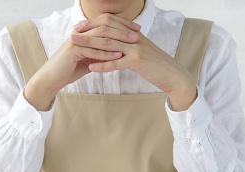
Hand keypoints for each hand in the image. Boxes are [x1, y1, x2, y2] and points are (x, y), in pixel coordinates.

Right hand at [24, 16, 140, 110]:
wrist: (51, 78)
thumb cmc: (69, 69)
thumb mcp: (88, 59)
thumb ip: (99, 54)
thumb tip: (116, 53)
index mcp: (85, 31)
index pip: (106, 22)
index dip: (122, 24)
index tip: (137, 30)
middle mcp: (81, 32)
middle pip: (105, 26)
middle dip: (123, 30)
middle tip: (138, 34)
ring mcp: (76, 40)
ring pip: (101, 37)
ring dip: (118, 40)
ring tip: (132, 44)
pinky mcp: (73, 51)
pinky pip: (93, 51)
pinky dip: (106, 54)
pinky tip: (118, 56)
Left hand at [73, 14, 197, 110]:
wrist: (172, 75)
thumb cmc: (155, 65)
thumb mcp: (140, 51)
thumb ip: (127, 46)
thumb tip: (113, 45)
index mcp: (132, 34)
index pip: (110, 23)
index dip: (93, 24)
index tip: (79, 27)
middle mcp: (133, 37)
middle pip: (106, 31)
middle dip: (88, 32)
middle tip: (72, 34)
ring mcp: (135, 48)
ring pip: (108, 45)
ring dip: (90, 45)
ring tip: (75, 47)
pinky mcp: (137, 61)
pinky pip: (116, 62)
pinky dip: (103, 65)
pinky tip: (91, 68)